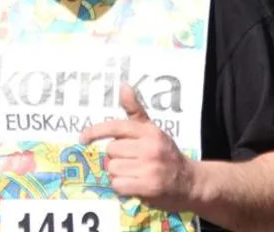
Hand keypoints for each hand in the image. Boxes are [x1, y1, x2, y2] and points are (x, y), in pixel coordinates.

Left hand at [80, 84, 194, 211]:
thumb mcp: (152, 129)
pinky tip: (134, 185)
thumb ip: (135, 110)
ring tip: (134, 173)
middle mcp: (150, 147)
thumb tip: (124, 86)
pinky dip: (122, 187)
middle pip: (111, 150)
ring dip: (118, 174)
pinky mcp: (148, 187)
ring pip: (113, 168)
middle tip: (131, 161)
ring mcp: (150, 168)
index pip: (116, 127)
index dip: (95, 132)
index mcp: (149, 131)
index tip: (83, 138)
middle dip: (116, 157)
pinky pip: (118, 185)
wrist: (190, 182)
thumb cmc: (166, 153)